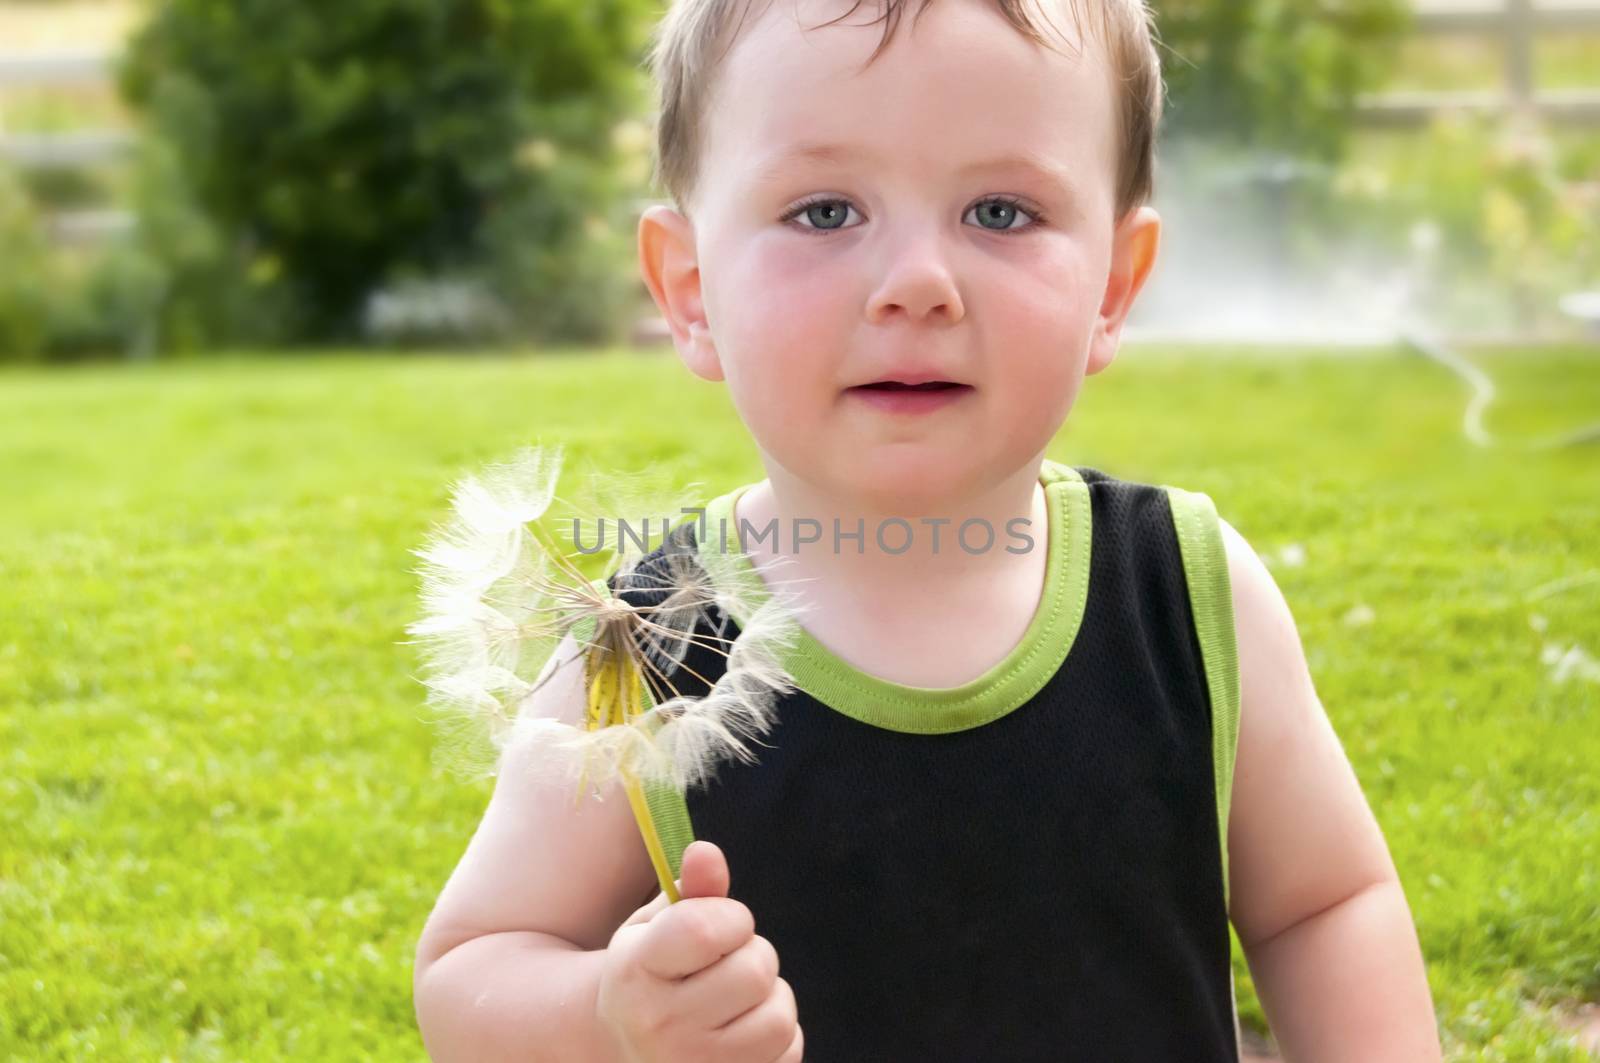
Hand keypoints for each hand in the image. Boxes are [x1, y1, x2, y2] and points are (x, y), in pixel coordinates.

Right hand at [596, 840, 802, 1062]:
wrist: (622, 1047)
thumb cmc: (650, 973)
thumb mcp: (656, 926)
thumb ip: (691, 890)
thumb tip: (707, 852)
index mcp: (636, 971)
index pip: (704, 930)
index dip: (731, 917)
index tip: (720, 925)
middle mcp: (660, 1025)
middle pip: (754, 971)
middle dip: (754, 954)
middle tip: (728, 963)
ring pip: (779, 1016)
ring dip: (770, 997)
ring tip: (738, 998)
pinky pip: (789, 1051)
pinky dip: (778, 1036)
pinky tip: (743, 1032)